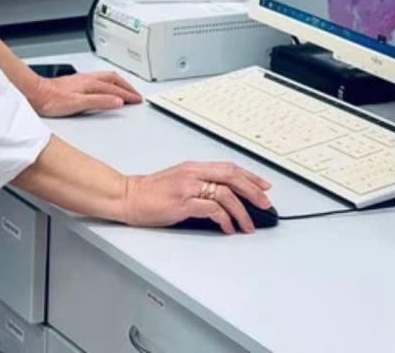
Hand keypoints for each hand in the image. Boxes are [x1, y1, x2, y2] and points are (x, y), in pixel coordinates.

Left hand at [30, 70, 142, 117]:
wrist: (36, 94)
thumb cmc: (52, 100)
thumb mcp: (78, 103)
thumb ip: (99, 101)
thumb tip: (117, 101)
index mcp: (91, 83)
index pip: (115, 88)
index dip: (128, 94)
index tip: (137, 100)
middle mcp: (88, 79)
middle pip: (113, 79)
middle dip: (127, 86)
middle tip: (136, 94)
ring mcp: (82, 80)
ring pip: (107, 78)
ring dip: (119, 83)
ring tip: (126, 90)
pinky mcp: (77, 83)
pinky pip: (99, 80)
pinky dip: (109, 84)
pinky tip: (106, 88)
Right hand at [121, 161, 272, 233]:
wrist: (128, 196)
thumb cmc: (152, 192)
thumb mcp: (179, 180)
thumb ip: (200, 183)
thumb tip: (224, 197)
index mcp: (194, 167)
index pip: (229, 167)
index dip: (250, 176)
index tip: (264, 186)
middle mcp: (193, 173)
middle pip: (232, 176)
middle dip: (253, 191)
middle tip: (265, 204)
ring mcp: (188, 187)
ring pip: (226, 194)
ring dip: (242, 211)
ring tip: (248, 225)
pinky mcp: (182, 203)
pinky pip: (212, 209)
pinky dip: (224, 219)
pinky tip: (228, 228)